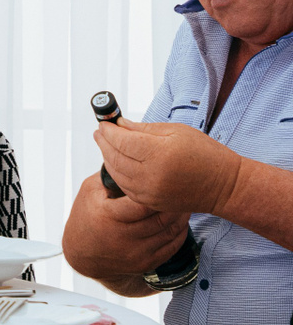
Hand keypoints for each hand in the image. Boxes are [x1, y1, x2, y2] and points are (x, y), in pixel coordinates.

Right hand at [64, 172, 191, 279]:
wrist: (82, 253)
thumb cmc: (86, 217)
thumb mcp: (90, 190)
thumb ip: (112, 176)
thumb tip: (133, 159)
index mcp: (107, 216)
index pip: (141, 204)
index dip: (157, 191)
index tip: (166, 179)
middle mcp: (122, 237)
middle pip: (160, 219)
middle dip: (175, 203)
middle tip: (184, 189)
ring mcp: (136, 252)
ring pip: (170, 232)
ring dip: (181, 217)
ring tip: (185, 202)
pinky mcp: (146, 262)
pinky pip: (172, 246)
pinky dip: (180, 232)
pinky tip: (181, 220)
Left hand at [96, 118, 242, 215]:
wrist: (225, 186)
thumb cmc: (205, 155)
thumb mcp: (177, 131)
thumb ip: (145, 128)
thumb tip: (121, 124)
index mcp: (159, 154)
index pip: (121, 140)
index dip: (108, 130)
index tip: (104, 123)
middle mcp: (152, 175)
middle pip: (115, 156)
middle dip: (104, 142)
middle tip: (99, 132)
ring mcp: (150, 192)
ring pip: (116, 173)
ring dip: (107, 157)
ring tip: (105, 145)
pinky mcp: (151, 202)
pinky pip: (125, 186)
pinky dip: (117, 173)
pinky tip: (117, 163)